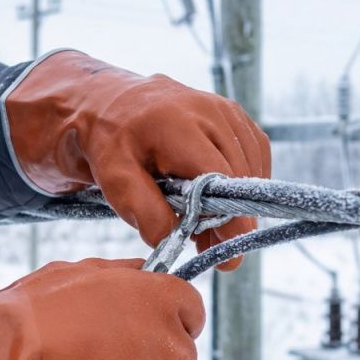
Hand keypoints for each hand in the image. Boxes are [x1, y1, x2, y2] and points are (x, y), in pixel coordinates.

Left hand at [5, 51, 270, 269]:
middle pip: (239, 175)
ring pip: (251, 165)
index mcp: (174, 124)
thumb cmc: (109, 144)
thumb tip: (173, 239)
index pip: (219, 177)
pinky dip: (243, 178)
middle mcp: (206, 109)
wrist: (106, 103)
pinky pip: (253, 151)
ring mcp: (223, 107)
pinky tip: (217, 194)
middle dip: (229, 217)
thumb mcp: (113, 179)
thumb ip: (143, 211)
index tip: (229, 256)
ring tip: (206, 221)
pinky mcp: (232, 111)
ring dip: (237, 199)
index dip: (229, 219)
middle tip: (208, 244)